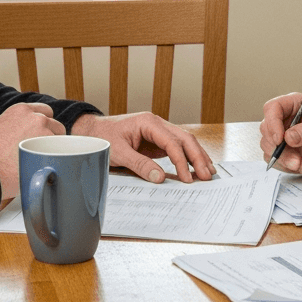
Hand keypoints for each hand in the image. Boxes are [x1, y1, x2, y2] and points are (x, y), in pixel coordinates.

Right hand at [0, 102, 63, 198]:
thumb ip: (14, 129)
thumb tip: (21, 139)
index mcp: (20, 110)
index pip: (44, 112)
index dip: (45, 125)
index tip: (42, 136)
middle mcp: (35, 117)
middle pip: (55, 125)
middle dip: (51, 138)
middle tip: (41, 154)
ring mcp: (44, 130)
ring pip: (60, 140)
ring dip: (54, 150)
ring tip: (41, 164)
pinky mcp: (50, 146)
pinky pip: (62, 153)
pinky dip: (57, 161)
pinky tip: (46, 169)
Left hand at [71, 112, 214, 183]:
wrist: (93, 131)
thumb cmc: (103, 138)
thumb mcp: (118, 152)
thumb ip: (139, 165)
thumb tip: (159, 178)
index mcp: (149, 122)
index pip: (172, 142)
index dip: (182, 161)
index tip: (187, 177)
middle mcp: (157, 124)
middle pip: (185, 139)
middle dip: (198, 157)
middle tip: (208, 175)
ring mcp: (159, 131)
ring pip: (185, 142)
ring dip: (197, 156)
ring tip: (209, 172)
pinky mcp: (158, 140)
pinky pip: (178, 147)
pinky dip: (188, 157)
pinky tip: (196, 167)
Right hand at [259, 92, 301, 173]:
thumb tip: (288, 137)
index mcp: (292, 105)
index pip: (272, 108)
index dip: (272, 123)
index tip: (280, 140)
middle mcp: (282, 119)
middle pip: (266, 129)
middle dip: (279, 148)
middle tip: (296, 160)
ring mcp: (279, 135)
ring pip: (268, 147)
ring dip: (285, 160)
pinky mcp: (281, 151)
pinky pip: (275, 160)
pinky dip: (288, 167)